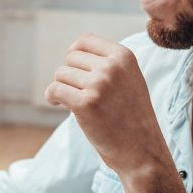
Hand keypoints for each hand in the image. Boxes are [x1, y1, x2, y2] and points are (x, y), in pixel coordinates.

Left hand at [44, 34, 170, 175]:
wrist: (141, 151)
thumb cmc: (132, 117)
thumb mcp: (130, 79)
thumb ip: (108, 62)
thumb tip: (74, 50)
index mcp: (124, 56)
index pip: (85, 41)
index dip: (75, 56)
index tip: (76, 71)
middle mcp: (112, 67)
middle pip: (70, 58)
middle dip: (70, 75)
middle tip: (78, 92)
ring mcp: (99, 85)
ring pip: (61, 74)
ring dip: (62, 88)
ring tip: (73, 101)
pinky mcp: (85, 104)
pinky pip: (54, 90)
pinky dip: (52, 97)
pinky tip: (58, 104)